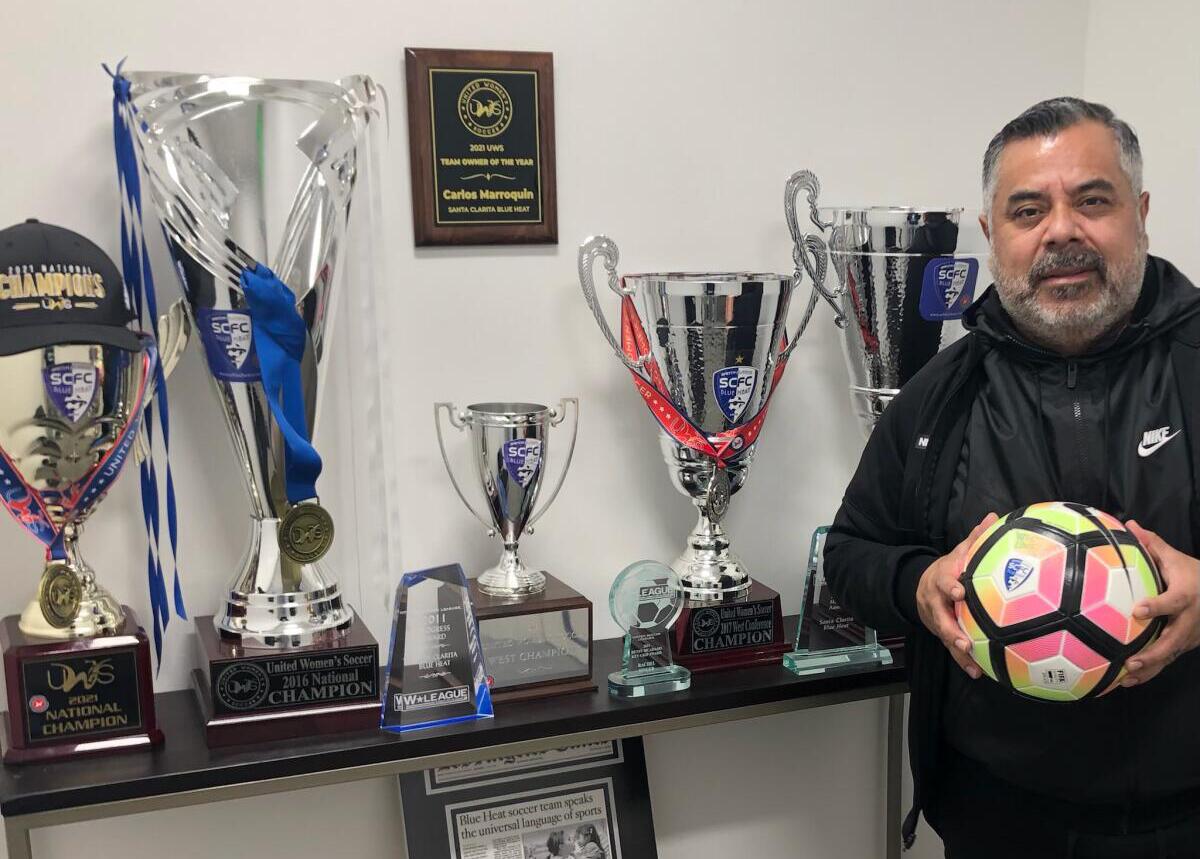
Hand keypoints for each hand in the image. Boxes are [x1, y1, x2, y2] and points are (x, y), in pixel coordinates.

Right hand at [916, 513, 999, 678]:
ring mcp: (936, 618)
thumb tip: (994, 517)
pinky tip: (977, 672)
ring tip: (970, 660)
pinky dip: (963, 661)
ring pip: (944, 635)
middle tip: (963, 640)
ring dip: (956, 649)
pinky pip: (950, 648)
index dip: (950, 587)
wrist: (921, 585)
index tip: (960, 593)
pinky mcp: (941, 632)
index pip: (943, 581)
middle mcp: (935, 601)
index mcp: (941, 579)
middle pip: (939, 616)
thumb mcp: (959, 552)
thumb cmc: (950, 568)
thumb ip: (976, 539)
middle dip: (949, 629)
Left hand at [1121, 521, 1199, 686]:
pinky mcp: (1184, 646)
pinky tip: (1127, 682)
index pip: (1174, 601)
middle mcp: (1190, 619)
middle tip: (1132, 661)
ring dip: (1150, 669)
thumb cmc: (1192, 574)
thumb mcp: (1175, 558)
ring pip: (1171, 655)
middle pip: (1175, 639)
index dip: (1158, 606)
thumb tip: (1128, 525)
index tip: (1138, 610)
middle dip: (1154, 652)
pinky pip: (1168, 661)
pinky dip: (1150, 673)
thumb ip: (1152, 544)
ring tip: (1125, 678)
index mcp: (1186, 594)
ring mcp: (1189, 636)